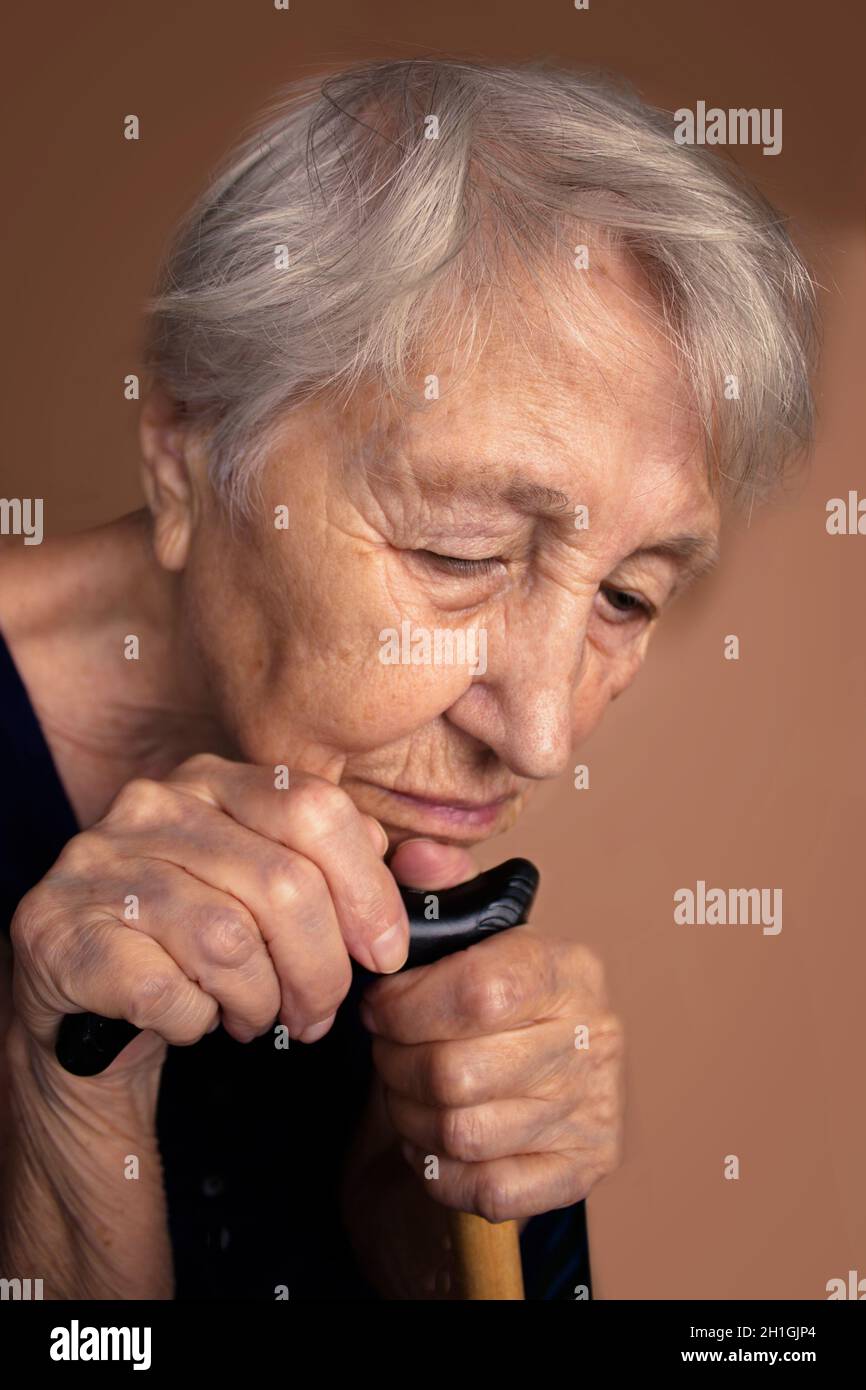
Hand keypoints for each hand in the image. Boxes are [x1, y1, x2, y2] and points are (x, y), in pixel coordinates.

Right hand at [10, 753, 407, 1082]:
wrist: (85, 987)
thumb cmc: (196, 935)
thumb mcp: (273, 889)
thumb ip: (350, 869)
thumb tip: (433, 866)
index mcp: (213, 779)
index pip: (315, 809)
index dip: (367, 890)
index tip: (384, 953)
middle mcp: (151, 805)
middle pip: (283, 884)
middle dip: (322, 969)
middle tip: (319, 1013)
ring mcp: (97, 864)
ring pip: (228, 942)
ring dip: (260, 1001)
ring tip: (254, 1015)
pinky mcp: (57, 931)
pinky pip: (165, 990)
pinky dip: (197, 1021)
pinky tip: (194, 1018)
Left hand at [360, 841, 624, 1223]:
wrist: (554, 1075)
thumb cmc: (500, 999)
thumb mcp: (477, 934)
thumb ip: (444, 890)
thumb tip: (412, 856)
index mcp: (569, 968)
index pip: (481, 992)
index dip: (409, 1005)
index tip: (381, 1006)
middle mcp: (595, 1038)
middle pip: (457, 1073)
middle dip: (395, 1066)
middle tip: (386, 1052)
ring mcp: (594, 1108)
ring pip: (463, 1133)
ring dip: (409, 1117)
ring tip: (404, 1091)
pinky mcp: (583, 1168)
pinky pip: (489, 1189)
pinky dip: (442, 1170)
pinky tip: (434, 1138)